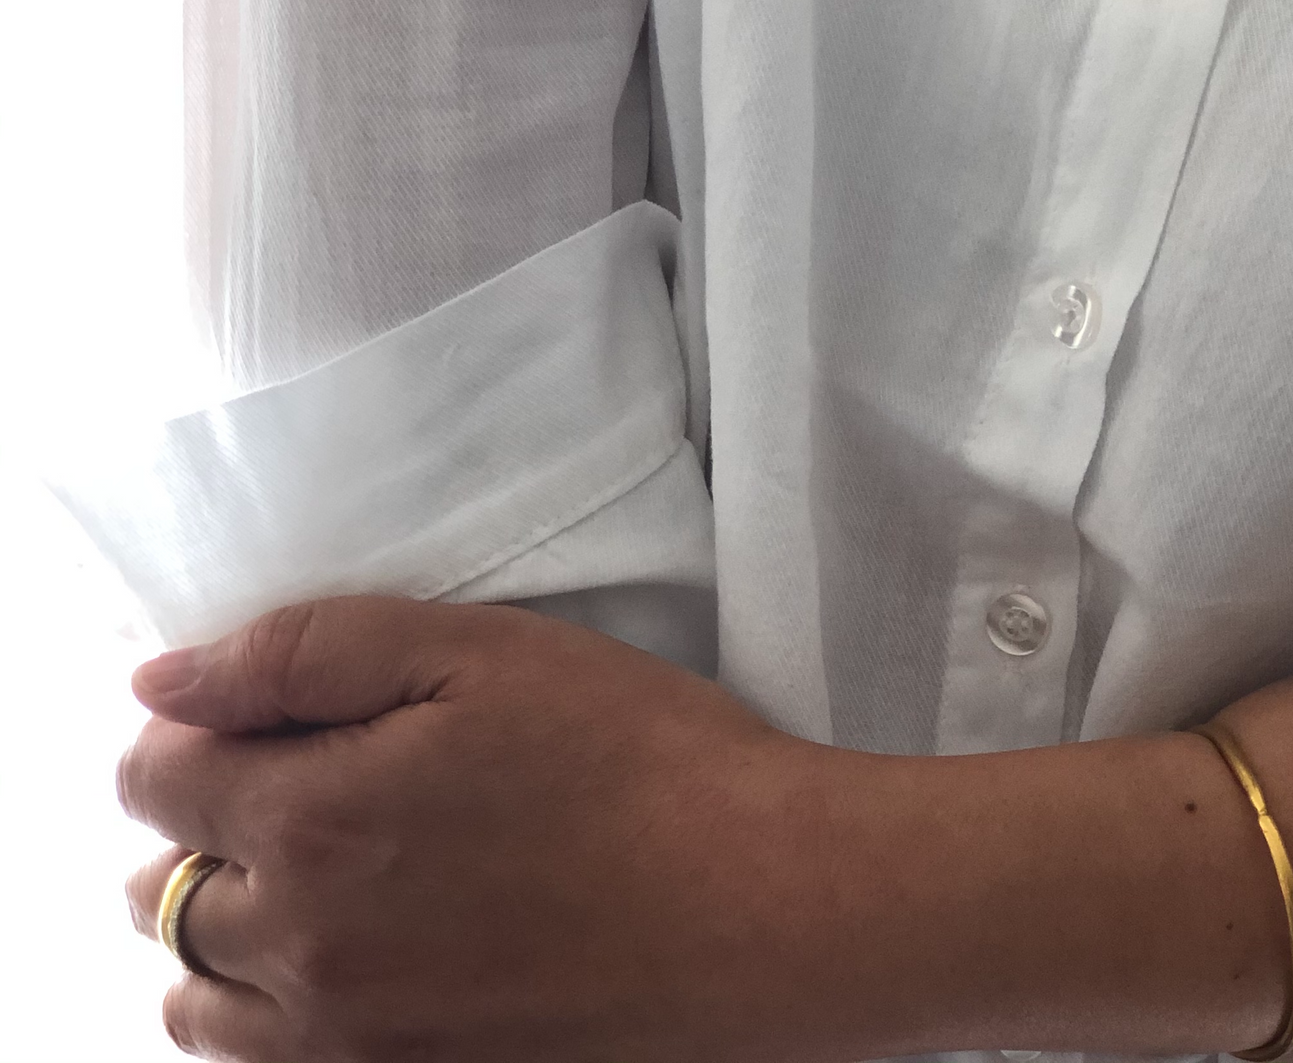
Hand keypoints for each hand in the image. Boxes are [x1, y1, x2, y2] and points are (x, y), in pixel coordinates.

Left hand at [119, 596, 843, 1062]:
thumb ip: (304, 654)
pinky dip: (273, 1017)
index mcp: (310, 820)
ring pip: (198, 1006)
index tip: (252, 712)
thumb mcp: (477, 650)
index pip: (155, 780)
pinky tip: (349, 961)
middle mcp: (301, 950)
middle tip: (295, 783)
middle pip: (161, 896)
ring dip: (221, 935)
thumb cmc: (634, 759)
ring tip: (311, 878)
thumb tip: (162, 682)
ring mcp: (347, 1043)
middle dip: (202, 829)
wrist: (757, 905)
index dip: (193, 729)